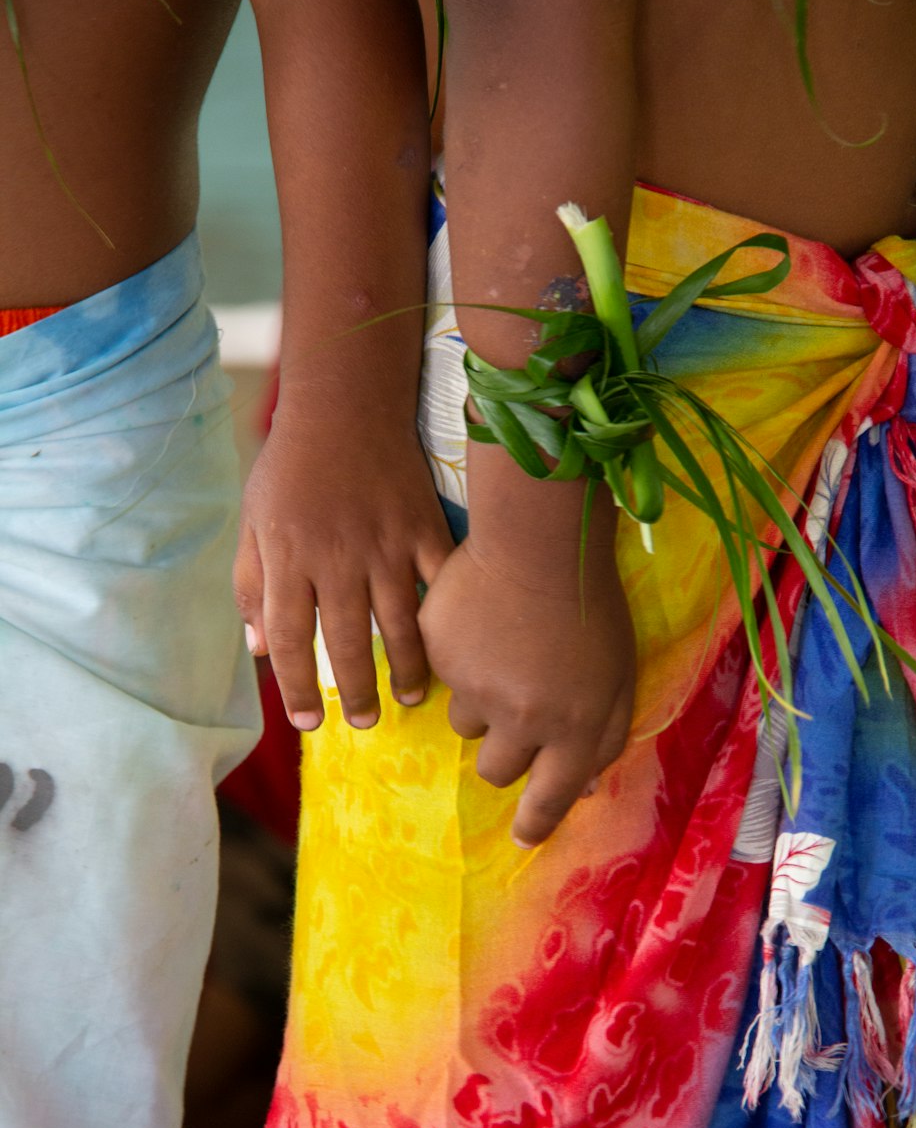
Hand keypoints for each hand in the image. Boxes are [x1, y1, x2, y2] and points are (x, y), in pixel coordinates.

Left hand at [234, 405, 453, 730]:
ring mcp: (384, 545)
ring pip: (397, 625)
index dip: (296, 689)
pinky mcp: (423, 528)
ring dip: (406, 670)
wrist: (345, 404)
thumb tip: (259, 651)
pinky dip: (445, 617)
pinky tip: (452, 644)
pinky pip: (439, 584)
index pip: (287, 641)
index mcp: (287, 558)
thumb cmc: (292, 465)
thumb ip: (252, 586)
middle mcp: (334, 558)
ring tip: (409, 697)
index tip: (308, 722)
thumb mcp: (254, 521)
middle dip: (355, 694)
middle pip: (343, 645)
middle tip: (364, 723)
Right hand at [418, 536, 635, 845]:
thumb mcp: (621, 676)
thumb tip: (583, 788)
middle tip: (518, 709)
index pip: (549, 798)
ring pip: (466, 724)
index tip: (523, 838)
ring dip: (481, 702)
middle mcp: (522, 719)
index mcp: (573, 727)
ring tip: (503, 652)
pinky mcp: (439, 656)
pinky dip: (460, 659)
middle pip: (496, 770)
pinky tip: (483, 623)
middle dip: (506, 751)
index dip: (534, 824)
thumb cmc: (594, 608)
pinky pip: (442, 677)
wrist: (540, 540)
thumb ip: (605, 737)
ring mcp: (475, 688)